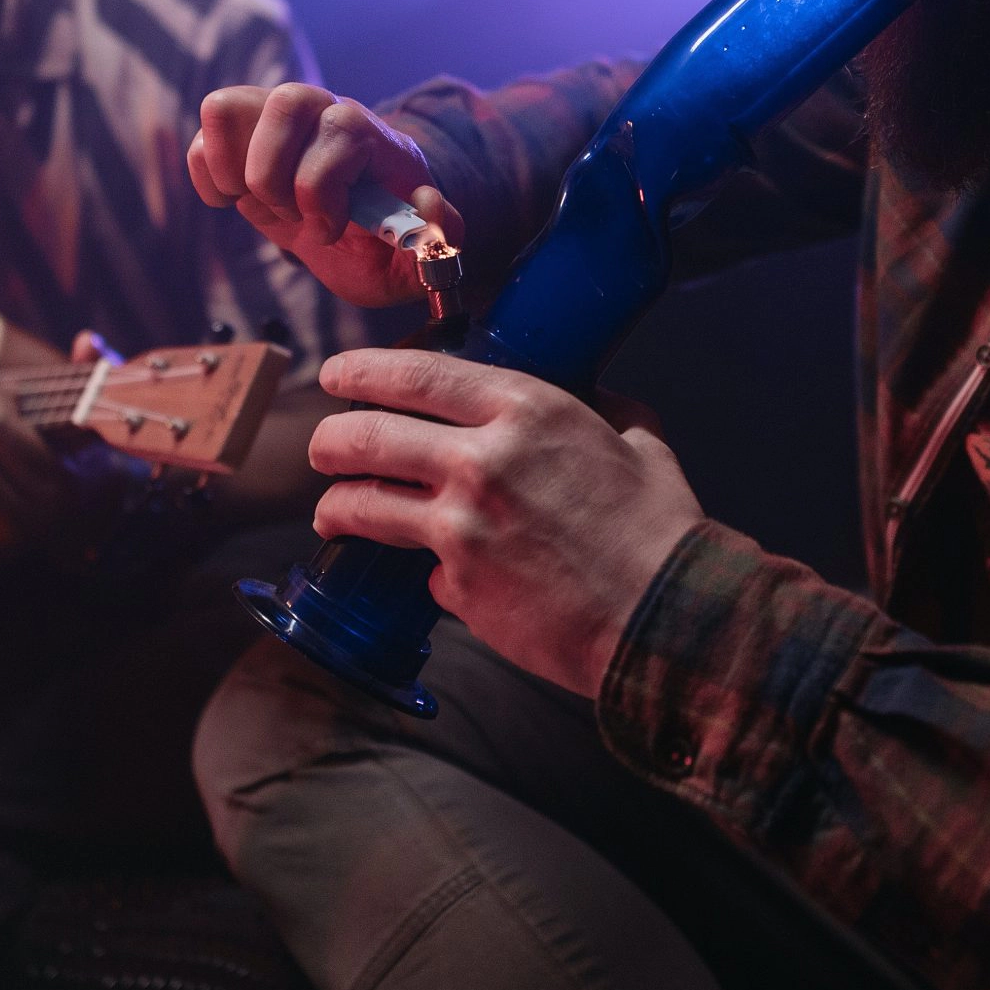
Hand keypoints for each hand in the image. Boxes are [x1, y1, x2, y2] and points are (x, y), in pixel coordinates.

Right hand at [188, 83, 463, 307]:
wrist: (354, 235)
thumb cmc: (384, 241)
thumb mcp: (419, 255)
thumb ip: (440, 236)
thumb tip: (430, 206)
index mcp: (371, 137)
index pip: (341, 132)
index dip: (323, 191)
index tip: (329, 231)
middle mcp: (323, 111)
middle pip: (285, 103)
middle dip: (277, 178)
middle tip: (291, 216)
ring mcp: (275, 117)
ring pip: (228, 107)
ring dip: (235, 172)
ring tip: (259, 204)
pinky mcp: (239, 134)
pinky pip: (203, 133)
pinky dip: (209, 177)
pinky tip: (236, 202)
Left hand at [308, 348, 705, 697]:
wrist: (666, 617)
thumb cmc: (660, 531)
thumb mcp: (639, 441)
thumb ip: (598, 410)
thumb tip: (586, 397)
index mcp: (526, 409)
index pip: (416, 374)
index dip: (361, 372)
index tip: (336, 374)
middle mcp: (482, 459)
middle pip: (366, 435)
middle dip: (330, 440)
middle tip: (323, 447)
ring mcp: (461, 525)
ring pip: (363, 503)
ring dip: (335, 506)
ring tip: (332, 512)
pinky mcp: (458, 585)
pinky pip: (417, 570)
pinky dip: (419, 572)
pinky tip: (427, 577)